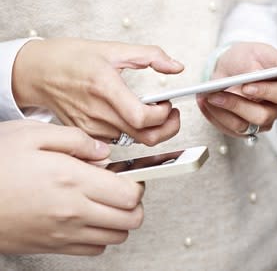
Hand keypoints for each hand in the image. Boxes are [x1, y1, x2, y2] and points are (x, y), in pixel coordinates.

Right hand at [0, 120, 144, 254]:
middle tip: (121, 188)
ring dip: (119, 220)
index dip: (138, 183)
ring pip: (116, 237)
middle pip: (131, 219)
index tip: (129, 174)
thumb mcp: (31, 134)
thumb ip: (76, 139)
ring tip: (104, 202)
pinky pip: (94, 250)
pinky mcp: (51, 246)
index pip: (131, 194)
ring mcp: (63, 233)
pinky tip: (88, 217)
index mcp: (73, 180)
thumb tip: (103, 151)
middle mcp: (73, 211)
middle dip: (134, 203)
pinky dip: (100, 236)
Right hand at [12, 38, 183, 145]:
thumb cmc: (70, 59)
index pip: (143, 118)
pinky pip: (120, 142)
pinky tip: (131, 118)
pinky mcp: (88, 137)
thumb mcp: (113, 49)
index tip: (168, 104)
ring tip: (148, 110)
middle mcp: (98, 114)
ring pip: (135, 142)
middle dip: (167, 128)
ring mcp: (92, 129)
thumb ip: (150, 56)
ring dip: (149, 129)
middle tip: (170, 113)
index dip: (164, 115)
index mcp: (105, 89)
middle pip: (146, 137)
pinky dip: (132, 133)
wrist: (36, 72)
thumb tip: (176, 67)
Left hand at [197, 42, 276, 136]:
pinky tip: (206, 103)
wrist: (230, 67)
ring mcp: (262, 121)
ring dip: (223, 112)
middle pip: (263, 116)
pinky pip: (230, 129)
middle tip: (219, 93)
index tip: (247, 86)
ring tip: (209, 96)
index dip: (265, 92)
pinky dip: (215, 116)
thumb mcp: (261, 52)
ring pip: (245, 125)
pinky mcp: (246, 129)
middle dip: (238, 105)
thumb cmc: (248, 58)